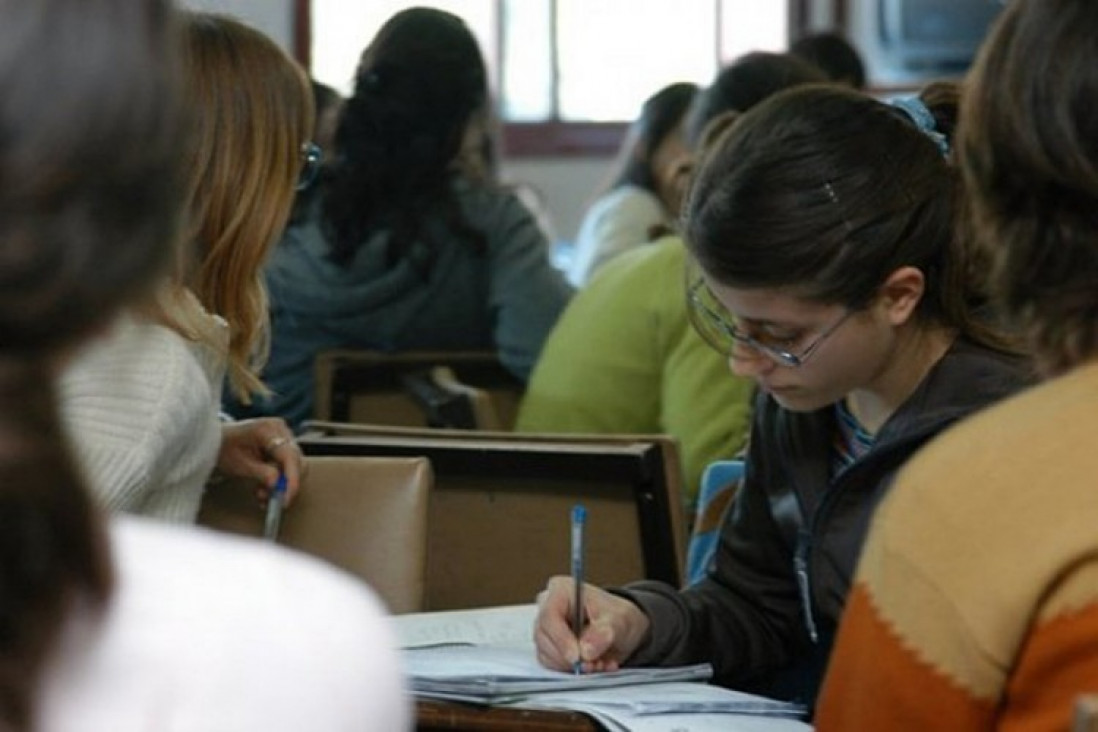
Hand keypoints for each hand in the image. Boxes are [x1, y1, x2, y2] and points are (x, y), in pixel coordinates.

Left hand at [216, 418, 303, 505]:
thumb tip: (278, 485)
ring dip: (279, 485)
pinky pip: (287, 467)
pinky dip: (277, 480)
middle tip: (271, 501)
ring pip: (293, 467)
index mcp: (268, 429)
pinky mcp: (282, 446)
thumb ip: (261, 473)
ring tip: (261, 495)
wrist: (216, 441)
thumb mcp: (239, 463)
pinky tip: (263, 489)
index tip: (286, 498)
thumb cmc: (223, 448)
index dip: (292, 479)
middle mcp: (281, 430)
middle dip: (285, 484)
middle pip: (296, 461)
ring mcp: (283, 436)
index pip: (290, 456)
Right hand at [534, 576, 650, 673]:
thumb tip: (585, 650)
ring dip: (572, 667)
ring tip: (599, 664)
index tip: (577, 657)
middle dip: (568, 657)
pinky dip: (572, 672)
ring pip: (546, 654)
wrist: (621, 631)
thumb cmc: (617, 616)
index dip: (561, 638)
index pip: (549, 615)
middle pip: (543, 636)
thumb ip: (603, 633)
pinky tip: (594, 666)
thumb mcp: (619, 620)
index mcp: (561, 590)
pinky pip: (552, 665)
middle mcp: (548, 607)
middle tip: (592, 665)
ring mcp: (546, 629)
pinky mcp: (549, 648)